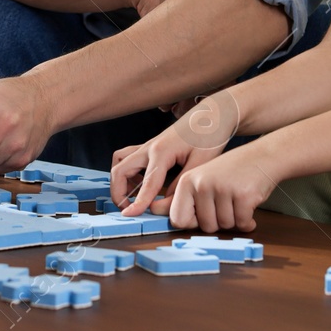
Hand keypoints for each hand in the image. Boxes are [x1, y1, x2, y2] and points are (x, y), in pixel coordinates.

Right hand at [111, 90, 238, 214]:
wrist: (212, 115)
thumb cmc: (209, 136)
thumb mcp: (200, 163)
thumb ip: (181, 185)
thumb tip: (166, 206)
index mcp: (161, 151)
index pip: (147, 183)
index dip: (138, 202)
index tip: (130, 215)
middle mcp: (149, 147)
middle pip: (120, 169)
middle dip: (118, 191)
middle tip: (127, 208)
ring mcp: (148, 145)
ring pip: (120, 161)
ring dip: (119, 179)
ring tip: (131, 195)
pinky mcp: (151, 146)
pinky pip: (128, 157)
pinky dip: (126, 171)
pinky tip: (141, 182)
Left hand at [165, 141, 282, 233]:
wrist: (264, 155)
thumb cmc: (231, 172)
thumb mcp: (202, 180)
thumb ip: (180, 198)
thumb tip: (153, 211)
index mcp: (187, 181)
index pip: (177, 219)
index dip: (192, 222)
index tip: (203, 213)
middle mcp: (201, 184)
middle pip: (204, 226)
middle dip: (218, 221)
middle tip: (226, 201)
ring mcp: (221, 189)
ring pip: (224, 226)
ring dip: (234, 219)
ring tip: (237, 199)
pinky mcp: (242, 195)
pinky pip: (242, 223)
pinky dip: (248, 221)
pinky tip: (249, 205)